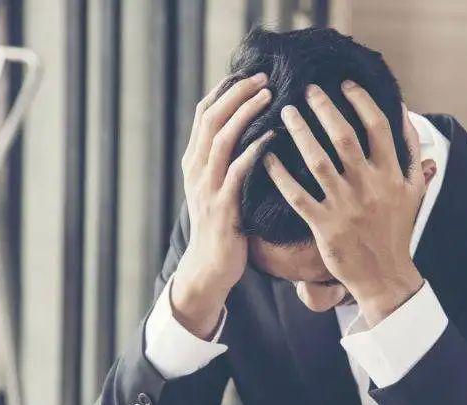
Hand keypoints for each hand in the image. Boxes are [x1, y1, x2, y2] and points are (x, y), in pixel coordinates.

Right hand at [172, 73, 274, 338]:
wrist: (210, 268)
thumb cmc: (224, 227)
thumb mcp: (221, 188)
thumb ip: (228, 162)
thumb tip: (251, 132)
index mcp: (194, 162)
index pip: (204, 114)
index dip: (225, 91)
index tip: (248, 73)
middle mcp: (196, 170)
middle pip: (211, 119)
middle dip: (236, 94)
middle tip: (263, 77)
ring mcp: (207, 188)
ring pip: (221, 139)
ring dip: (244, 114)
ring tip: (268, 96)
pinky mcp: (222, 207)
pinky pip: (237, 172)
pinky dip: (253, 151)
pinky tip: (271, 137)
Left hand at [265, 82, 425, 326]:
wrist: (384, 276)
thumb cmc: (397, 231)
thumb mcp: (414, 191)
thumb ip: (412, 154)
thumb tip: (406, 117)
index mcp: (391, 175)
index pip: (377, 126)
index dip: (361, 101)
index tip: (345, 84)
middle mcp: (368, 187)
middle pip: (343, 137)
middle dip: (324, 108)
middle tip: (307, 89)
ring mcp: (345, 206)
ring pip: (317, 161)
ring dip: (299, 133)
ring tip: (286, 113)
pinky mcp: (324, 225)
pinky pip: (297, 195)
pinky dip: (280, 175)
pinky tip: (267, 156)